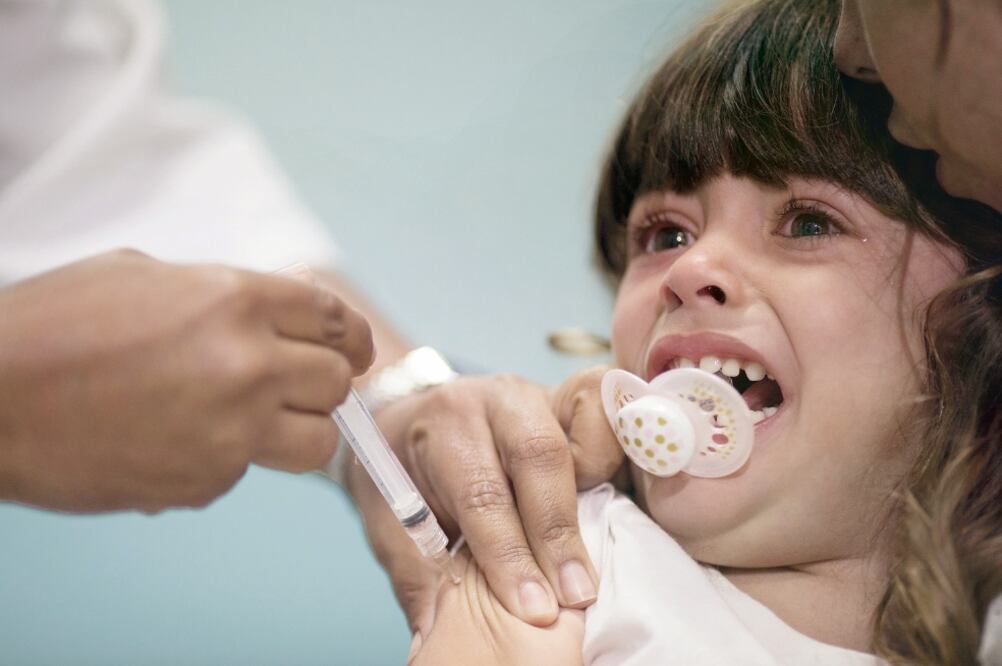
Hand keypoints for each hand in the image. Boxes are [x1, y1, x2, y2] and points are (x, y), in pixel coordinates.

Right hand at [0, 249, 372, 512]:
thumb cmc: (53, 326)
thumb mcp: (146, 276)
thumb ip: (224, 293)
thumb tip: (278, 312)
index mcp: (235, 300)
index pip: (332, 317)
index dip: (351, 335)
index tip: (355, 349)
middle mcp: (248, 364)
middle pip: (337, 382)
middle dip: (324, 382)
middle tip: (299, 384)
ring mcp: (232, 430)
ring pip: (316, 442)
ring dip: (297, 430)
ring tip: (252, 419)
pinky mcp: (206, 481)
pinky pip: (246, 471)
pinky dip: (226, 458)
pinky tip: (174, 438)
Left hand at [346, 367, 623, 642]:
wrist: (410, 422)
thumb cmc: (405, 476)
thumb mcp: (395, 524)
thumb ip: (423, 575)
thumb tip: (438, 639)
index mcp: (446, 424)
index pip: (482, 491)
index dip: (510, 554)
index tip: (532, 608)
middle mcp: (497, 399)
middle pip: (539, 458)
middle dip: (558, 535)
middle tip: (575, 598)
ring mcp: (542, 394)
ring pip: (583, 432)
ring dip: (596, 496)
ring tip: (597, 561)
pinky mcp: (574, 402)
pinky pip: (607, 417)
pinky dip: (615, 456)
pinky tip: (608, 507)